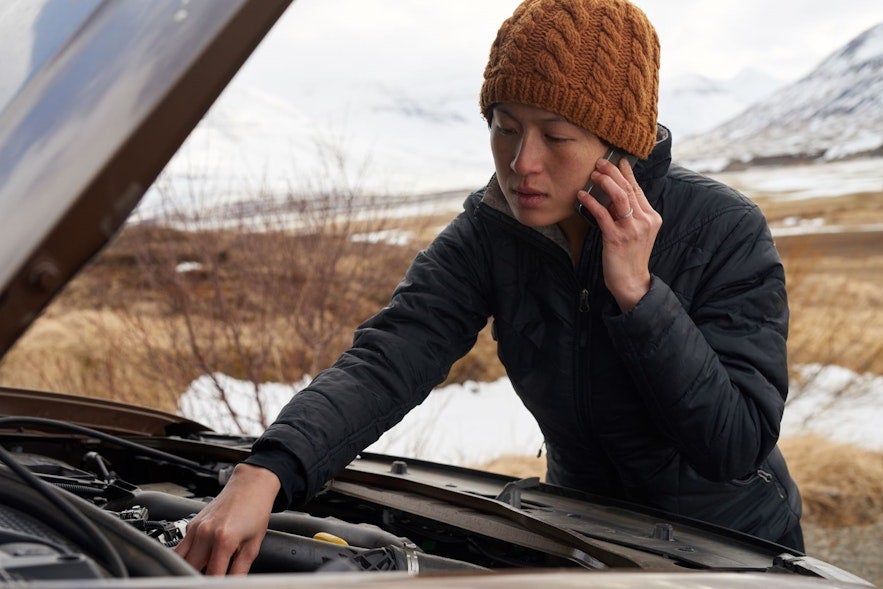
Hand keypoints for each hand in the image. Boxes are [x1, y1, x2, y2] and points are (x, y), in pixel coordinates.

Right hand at [174, 463, 280, 574]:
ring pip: (179, 559)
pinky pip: (181, 547)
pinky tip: (198, 559)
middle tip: (209, 579)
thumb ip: (241, 569)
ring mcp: (195, 527)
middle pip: (190, 569)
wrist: (250, 485)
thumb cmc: (255, 510)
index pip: (212, 576)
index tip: (217, 586)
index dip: (215, 585)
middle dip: (198, 577)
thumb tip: (234, 584)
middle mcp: (205, 532)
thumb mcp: (253, 544)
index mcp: (223, 539)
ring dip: (188, 568)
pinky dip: (185, 557)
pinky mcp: (191, 524)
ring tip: (200, 572)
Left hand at [577, 157, 660, 311]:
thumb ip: (628, 215)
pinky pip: (602, 214)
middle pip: (628, 189)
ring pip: (620, 197)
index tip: (617, 160)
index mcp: (651, 217)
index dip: (626, 173)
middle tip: (600, 162)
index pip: (638, 189)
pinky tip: (581, 196)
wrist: (632, 282)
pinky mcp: (617, 238)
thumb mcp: (635, 233)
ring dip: (605, 182)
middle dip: (613, 172)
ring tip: (593, 175)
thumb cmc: (630, 257)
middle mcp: (645, 220)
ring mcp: (632, 229)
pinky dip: (591, 202)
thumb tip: (612, 195)